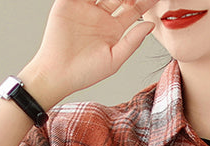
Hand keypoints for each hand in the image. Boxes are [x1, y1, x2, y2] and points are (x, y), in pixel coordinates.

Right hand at [20, 0, 158, 107]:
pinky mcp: (69, 3)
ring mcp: (86, 8)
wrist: (58, 73)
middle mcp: (101, 16)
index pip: (134, 10)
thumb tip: (151, 26)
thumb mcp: (114, 59)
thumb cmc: (85, 72)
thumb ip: (132, 42)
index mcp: (114, 29)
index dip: (146, 2)